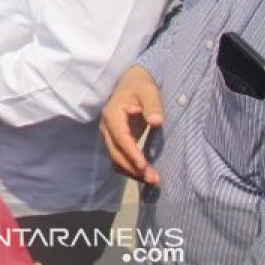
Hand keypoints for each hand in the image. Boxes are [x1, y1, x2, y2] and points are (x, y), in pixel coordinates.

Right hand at [99, 64, 163, 184]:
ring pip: (116, 160)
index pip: (120, 138)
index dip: (131, 153)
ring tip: (153, 180)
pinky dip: (130, 169)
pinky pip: (120, 160)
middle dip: (133, 168)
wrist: (131, 84)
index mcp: (112, 115)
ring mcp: (110, 136)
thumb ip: (152, 106)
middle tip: (154, 179)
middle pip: (116, 153)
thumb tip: (157, 122)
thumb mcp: (148, 91)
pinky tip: (145, 175)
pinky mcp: (116, 142)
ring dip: (132, 172)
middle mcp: (107, 128)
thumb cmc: (140, 86)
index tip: (144, 166)